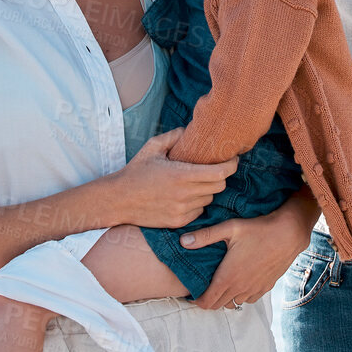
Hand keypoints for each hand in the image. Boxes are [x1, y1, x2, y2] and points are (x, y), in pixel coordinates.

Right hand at [108, 128, 237, 228]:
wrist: (119, 199)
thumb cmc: (136, 171)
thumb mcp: (152, 147)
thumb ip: (173, 136)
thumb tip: (189, 129)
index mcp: (181, 175)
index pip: (219, 173)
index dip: (231, 165)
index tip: (233, 159)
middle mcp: (185, 194)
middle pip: (219, 186)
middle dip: (220, 176)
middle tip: (214, 168)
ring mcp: (182, 210)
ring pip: (210, 199)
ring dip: (208, 189)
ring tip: (196, 181)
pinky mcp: (179, 221)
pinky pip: (199, 211)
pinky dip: (198, 202)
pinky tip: (186, 195)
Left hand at [184, 195, 314, 310]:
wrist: (288, 234)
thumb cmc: (257, 229)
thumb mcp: (229, 228)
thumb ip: (204, 236)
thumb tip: (182, 241)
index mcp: (228, 277)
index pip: (207, 302)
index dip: (196, 301)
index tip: (191, 294)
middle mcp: (240, 288)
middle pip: (218, 306)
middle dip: (208, 300)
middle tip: (202, 289)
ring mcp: (254, 289)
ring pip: (234, 304)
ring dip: (225, 298)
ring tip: (220, 286)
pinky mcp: (265, 288)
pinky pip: (248, 300)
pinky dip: (240, 296)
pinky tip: (239, 283)